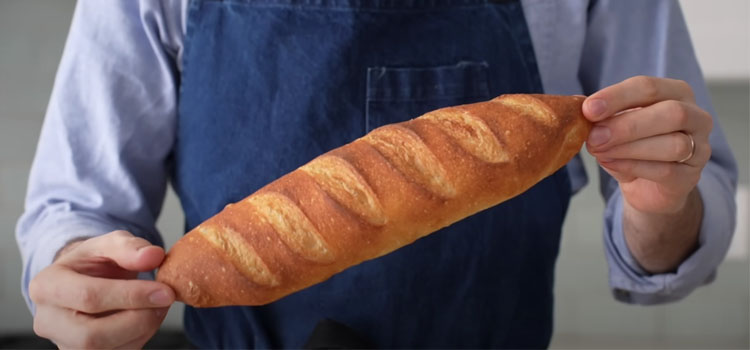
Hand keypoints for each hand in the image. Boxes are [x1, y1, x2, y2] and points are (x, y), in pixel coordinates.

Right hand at [29, 230, 174, 348]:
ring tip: (158, 305)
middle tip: (164, 301)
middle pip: (92, 335)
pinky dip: (139, 339)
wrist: (85, 280)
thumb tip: (153, 256)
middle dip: (138, 320)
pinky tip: (147, 318)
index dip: (131, 296)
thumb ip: (130, 247)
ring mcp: (63, 343)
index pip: (88, 297)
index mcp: (47, 286)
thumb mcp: (109, 244)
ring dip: (143, 330)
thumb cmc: (94, 262)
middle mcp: (48, 320)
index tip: (164, 291)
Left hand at [583, 76, 711, 214]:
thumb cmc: (632, 147)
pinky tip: (611, 164)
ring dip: (629, 148)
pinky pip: (667, 170)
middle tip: (593, 137)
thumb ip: (605, 118)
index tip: (588, 109)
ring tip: (599, 152)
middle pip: (670, 112)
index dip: (617, 97)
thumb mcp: (616, 126)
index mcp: (676, 93)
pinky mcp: (691, 177)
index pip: (649, 87)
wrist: (648, 187)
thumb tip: (585, 113)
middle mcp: (696, 116)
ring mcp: (700, 147)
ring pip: (672, 144)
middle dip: (627, 125)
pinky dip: (633, 167)